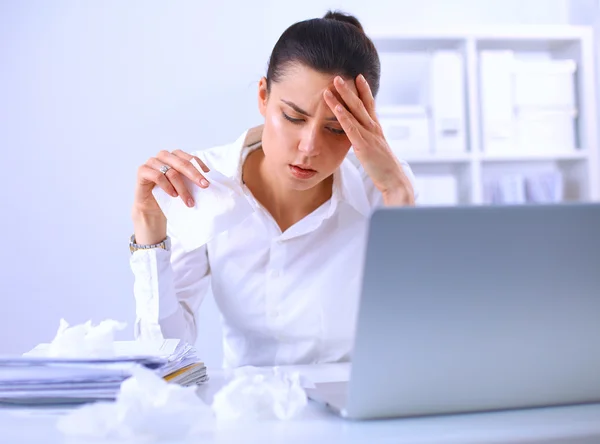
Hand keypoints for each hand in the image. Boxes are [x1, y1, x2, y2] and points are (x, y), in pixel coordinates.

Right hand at [132, 150, 210, 244]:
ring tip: (189, 201)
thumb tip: (213, 180)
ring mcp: (152, 162)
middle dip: (195, 175)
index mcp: (176, 156)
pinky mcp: (142, 170)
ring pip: (171, 171)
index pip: (191, 158)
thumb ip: (194, 180)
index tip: (210, 181)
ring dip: (182, 187)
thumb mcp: (186, 186)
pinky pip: (157, 175)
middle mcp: (164, 156)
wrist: (152, 207)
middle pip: (182, 163)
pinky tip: (174, 195)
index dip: (201, 168)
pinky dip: (167, 186)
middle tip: (205, 186)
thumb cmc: (171, 195)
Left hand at [323, 75, 414, 205]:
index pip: (370, 105)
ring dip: (343, 97)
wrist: (394, 180)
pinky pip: (351, 128)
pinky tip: (335, 107)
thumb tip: (361, 138)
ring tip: (334, 84)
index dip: (364, 90)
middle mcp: (374, 128)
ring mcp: (369, 135)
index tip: (358, 77)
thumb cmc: (384, 168)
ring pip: (355, 112)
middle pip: (361, 103)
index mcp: (377, 129)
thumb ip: (369, 141)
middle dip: (350, 88)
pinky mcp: (363, 145)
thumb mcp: (376, 150)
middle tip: (339, 75)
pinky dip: (343, 117)